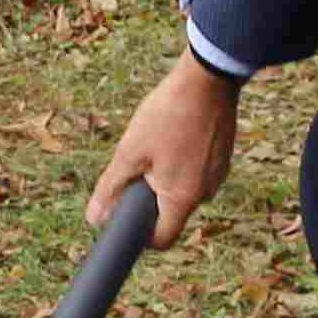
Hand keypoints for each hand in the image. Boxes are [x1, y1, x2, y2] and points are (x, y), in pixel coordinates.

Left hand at [92, 52, 245, 246]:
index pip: (163, 239)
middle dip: (150, 196)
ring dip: (166, 176)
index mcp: (182, 198)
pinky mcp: (223, 157)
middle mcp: (206, 193)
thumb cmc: (168, 114)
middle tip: (137, 164)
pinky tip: (174, 134)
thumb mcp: (130, 151)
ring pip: (184, 189)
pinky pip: (197, 171)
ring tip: (157, 142)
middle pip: (172, 212)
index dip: (142, 236)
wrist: (208, 78)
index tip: (126, 215)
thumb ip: (111, 188)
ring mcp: (218, 174)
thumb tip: (94, 219)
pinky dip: (182, 162)